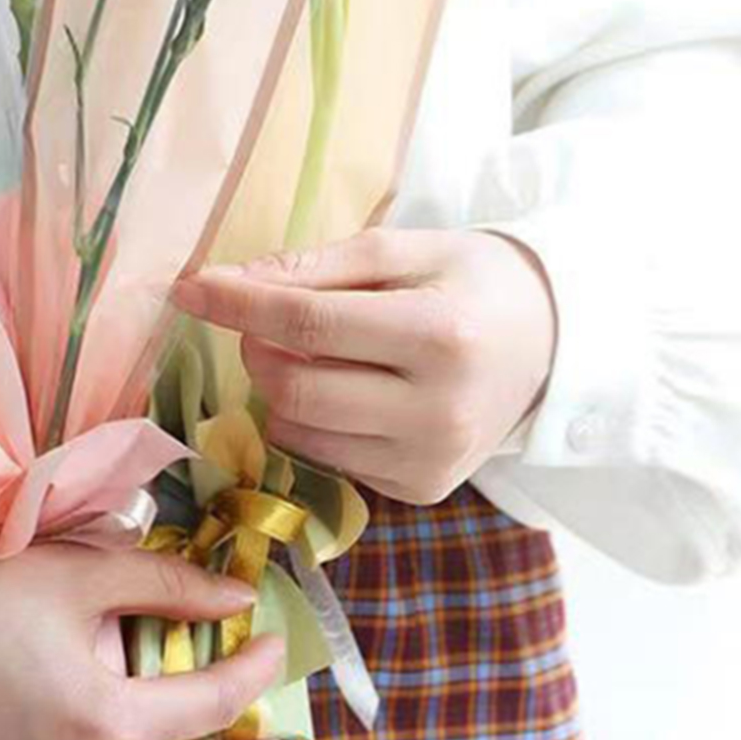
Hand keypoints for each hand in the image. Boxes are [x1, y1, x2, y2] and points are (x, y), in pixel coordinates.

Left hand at [174, 228, 556, 504]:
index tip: (189, 286)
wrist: (551, 344)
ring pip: (297, 430)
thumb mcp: (402, 250)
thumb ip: (316, 265)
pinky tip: (348, 388)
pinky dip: (311, 419)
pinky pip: (324, 456)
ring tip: (320, 350)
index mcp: (439, 334)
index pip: (307, 323)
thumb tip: (230, 281)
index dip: (237, 305)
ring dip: (281, 385)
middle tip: (269, 317)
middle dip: (257, 346)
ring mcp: (430, 461)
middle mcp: (438, 410)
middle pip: (293, 386)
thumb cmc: (469, 282)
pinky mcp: (420, 489)